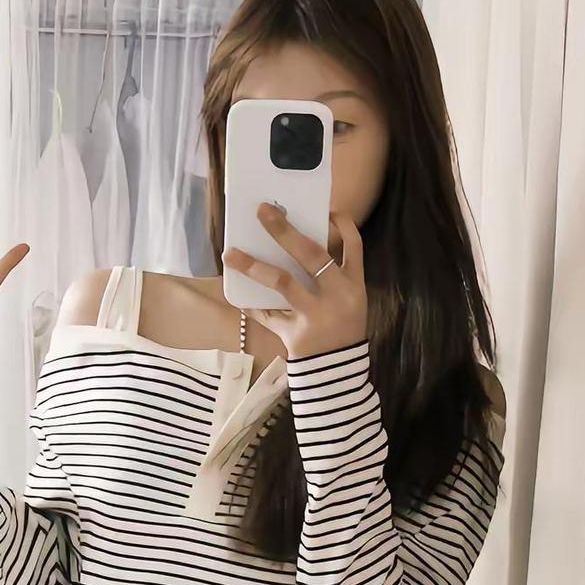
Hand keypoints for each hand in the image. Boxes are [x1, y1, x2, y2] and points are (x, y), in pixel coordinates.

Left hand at [225, 204, 367, 361]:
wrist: (339, 375)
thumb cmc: (342, 329)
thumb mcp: (349, 300)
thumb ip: (331, 275)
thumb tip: (294, 241)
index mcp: (353, 284)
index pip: (354, 245)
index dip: (340, 223)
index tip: (323, 208)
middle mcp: (337, 295)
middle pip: (311, 254)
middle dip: (285, 231)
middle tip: (262, 211)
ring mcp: (315, 315)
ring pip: (282, 282)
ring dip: (254, 266)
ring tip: (230, 253)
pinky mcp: (295, 333)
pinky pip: (267, 314)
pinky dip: (250, 305)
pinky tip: (235, 293)